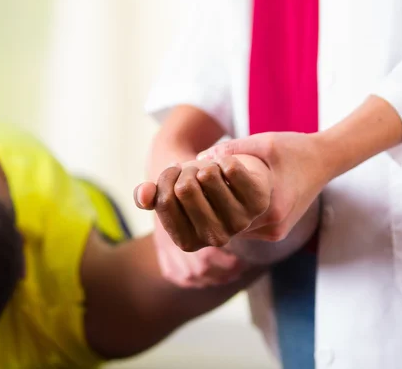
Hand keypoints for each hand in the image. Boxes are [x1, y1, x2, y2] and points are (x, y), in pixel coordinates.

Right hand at [136, 155, 272, 250]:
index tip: (173, 173)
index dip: (165, 178)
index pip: (165, 200)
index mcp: (187, 242)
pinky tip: (228, 170)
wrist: (233, 183)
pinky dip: (225, 159)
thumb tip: (143, 194)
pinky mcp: (258, 202)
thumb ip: (149, 195)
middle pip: (185, 188)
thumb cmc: (195, 189)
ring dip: (206, 164)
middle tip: (193, 172)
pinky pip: (231, 168)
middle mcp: (214, 238)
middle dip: (185, 170)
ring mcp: (239, 222)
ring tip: (211, 173)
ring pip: (208, 175)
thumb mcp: (168, 193)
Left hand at [197, 132, 328, 241]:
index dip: (206, 197)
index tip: (197, 179)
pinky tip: (217, 201)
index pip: (225, 211)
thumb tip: (200, 158)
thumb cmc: (294, 148)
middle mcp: (274, 227)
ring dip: (217, 215)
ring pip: (234, 230)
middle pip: (227, 224)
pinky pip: (245, 228)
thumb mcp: (264, 142)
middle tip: (192, 189)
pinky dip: (230, 216)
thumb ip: (232, 148)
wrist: (325, 160)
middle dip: (208, 208)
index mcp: (273, 207)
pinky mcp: (275, 232)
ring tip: (200, 195)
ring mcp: (275, 233)